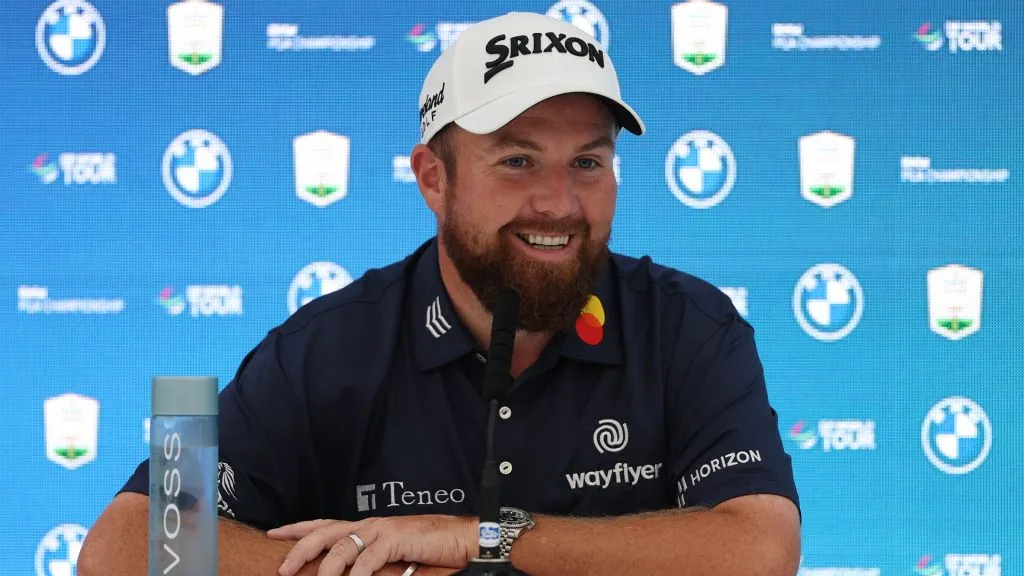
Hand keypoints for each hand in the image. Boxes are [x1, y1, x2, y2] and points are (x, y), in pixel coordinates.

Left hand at [266, 515, 475, 575]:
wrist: (460, 538)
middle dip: (300, 549)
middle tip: (283, 568)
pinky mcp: (395, 539)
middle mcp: (370, 524)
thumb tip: (349, 574)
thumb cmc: (430, 550)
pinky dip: (356, 575)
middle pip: (325, 532)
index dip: (299, 529)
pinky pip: (367, 559)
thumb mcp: (393, 557)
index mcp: (368, 527)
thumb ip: (371, 562)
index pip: (326, 524)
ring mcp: (382, 530)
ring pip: (342, 546)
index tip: (275, 534)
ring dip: (325, 568)